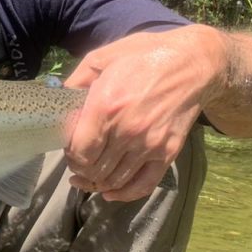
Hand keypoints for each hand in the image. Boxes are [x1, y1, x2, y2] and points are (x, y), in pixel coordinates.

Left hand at [62, 27, 222, 201]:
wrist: (192, 63)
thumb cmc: (144, 56)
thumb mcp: (102, 58)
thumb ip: (76, 81)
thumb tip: (59, 100)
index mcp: (105, 106)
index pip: (79, 150)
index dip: (70, 155)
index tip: (69, 149)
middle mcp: (126, 130)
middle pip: (94, 168)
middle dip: (80, 169)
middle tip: (77, 163)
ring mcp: (149, 145)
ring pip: (114, 179)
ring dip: (97, 183)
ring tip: (87, 178)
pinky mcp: (167, 153)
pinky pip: (142, 185)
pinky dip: (124, 194)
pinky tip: (110, 192)